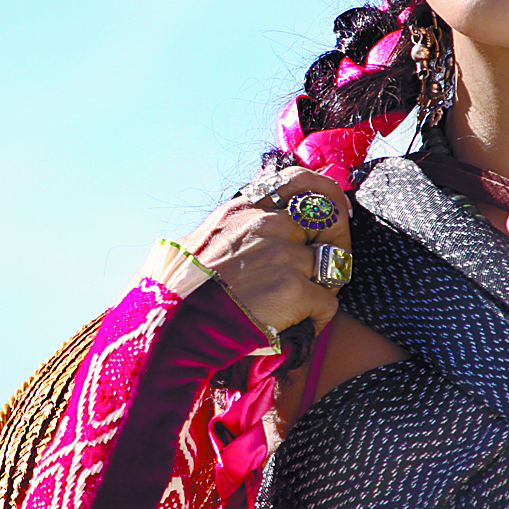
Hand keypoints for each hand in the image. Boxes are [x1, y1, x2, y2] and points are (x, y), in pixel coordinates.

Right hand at [179, 167, 350, 335]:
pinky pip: (327, 303)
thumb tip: (246, 230)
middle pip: (329, 220)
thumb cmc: (177, 291)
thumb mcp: (198, 240)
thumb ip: (230, 229)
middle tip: (327, 268)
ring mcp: (283, 254)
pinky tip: (294, 328)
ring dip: (322, 287)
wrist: (172, 326)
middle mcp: (267, 223)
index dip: (326, 192)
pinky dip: (315, 319)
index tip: (336, 208)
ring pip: (332, 265)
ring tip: (300, 306)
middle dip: (336, 243)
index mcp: (243, 209)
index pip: (298, 180)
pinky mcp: (294, 289)